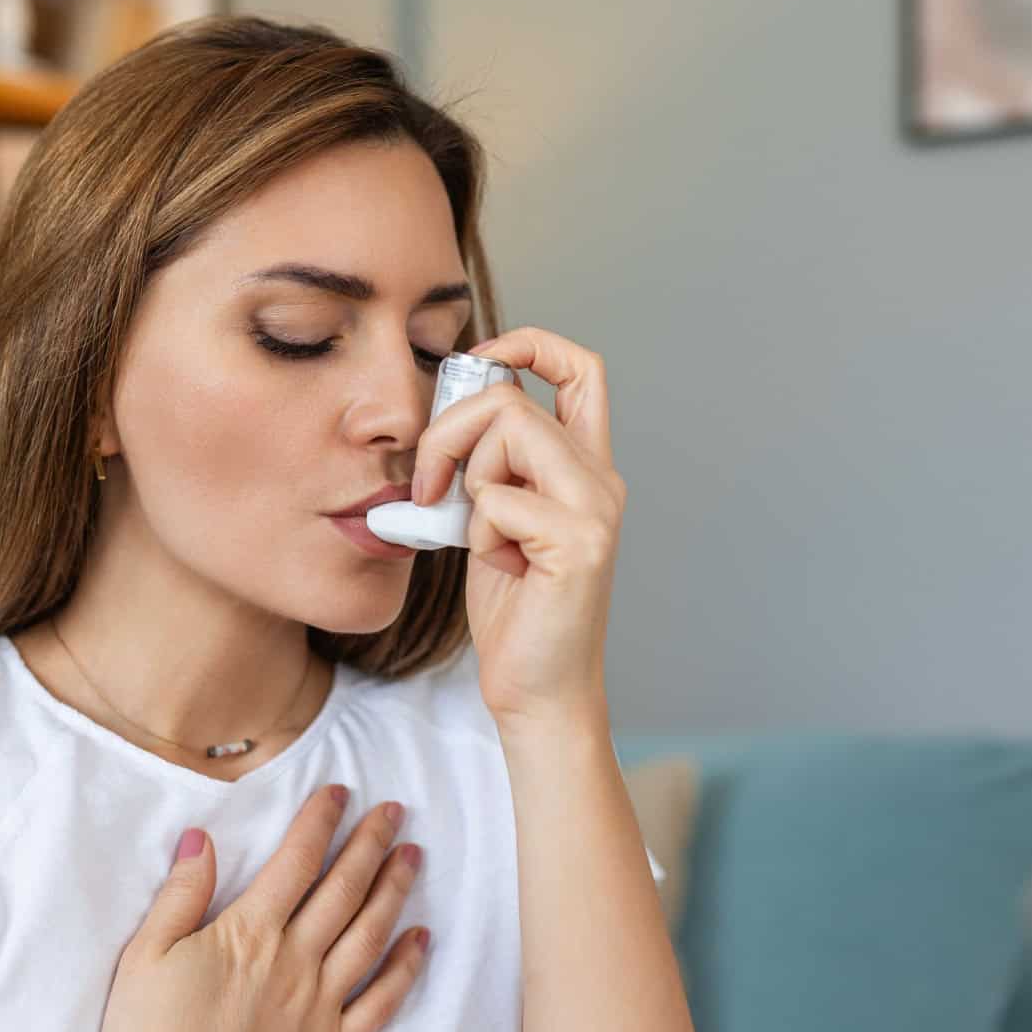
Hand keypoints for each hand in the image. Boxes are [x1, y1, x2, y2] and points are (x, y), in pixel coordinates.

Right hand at [86, 785, 429, 1031]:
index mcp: (249, 935)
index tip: (341, 791)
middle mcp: (294, 964)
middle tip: (395, 809)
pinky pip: (381, 1003)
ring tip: (413, 855)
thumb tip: (202, 837)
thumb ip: (180, 895)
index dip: (321, 821)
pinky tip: (421, 941)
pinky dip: (406, 968)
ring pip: (369, 936)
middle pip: (343, 889)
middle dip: (371, 842)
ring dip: (394, 890)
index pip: (296, 861)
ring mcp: (318, 1009)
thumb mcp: (143, 960)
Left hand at [413, 326, 625, 727]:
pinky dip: (479, 532)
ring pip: (506, 434)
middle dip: (449, 430)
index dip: (530, 343)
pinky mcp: (580, 542)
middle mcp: (601, 478)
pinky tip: (500, 568)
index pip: (580, 368)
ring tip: (480, 535)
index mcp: (585, 465)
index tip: (482, 359)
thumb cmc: (513, 607)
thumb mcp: (492, 517)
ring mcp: (596, 508)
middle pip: (511, 398)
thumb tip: (447, 413)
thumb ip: (487, 465)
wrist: (536, 688)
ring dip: (468, 483)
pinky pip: (498, 499)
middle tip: (431, 483)